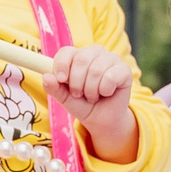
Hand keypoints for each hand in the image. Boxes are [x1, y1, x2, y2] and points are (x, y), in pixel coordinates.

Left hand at [47, 46, 139, 164]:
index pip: (66, 51)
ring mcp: (111, 59)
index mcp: (78, 56)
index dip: (61, 64)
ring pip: (96, 70)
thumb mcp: (65, 98)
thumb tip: (46, 76)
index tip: (61, 79)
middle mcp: (95, 53)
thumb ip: (55, 88)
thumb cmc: (83, 104)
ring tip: (92, 96)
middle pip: (81, 59)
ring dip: (91, 90)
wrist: (102, 120)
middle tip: (78, 94)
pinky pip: (110, 77)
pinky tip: (106, 93)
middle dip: (77, 82)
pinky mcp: (124, 69)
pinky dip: (105, 90)